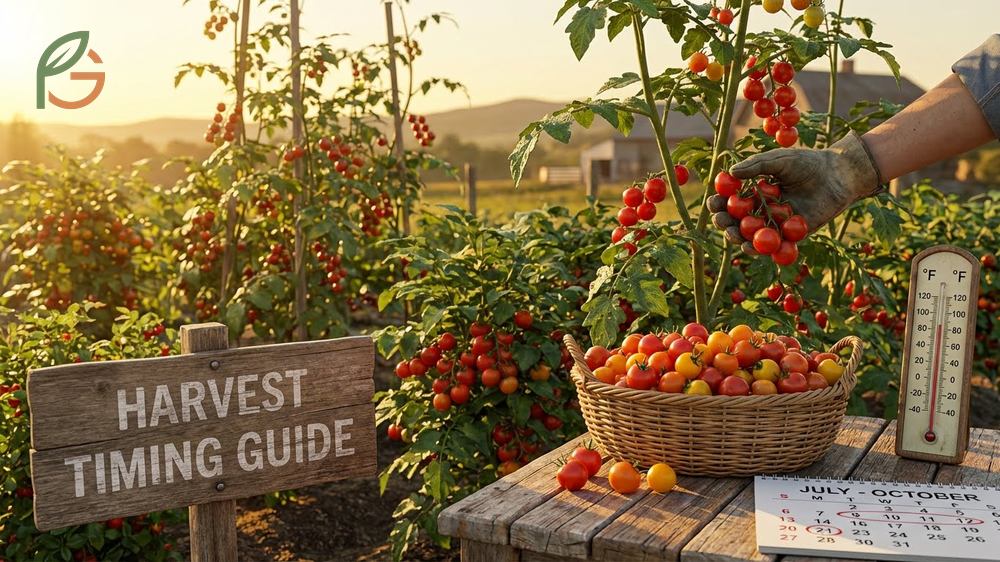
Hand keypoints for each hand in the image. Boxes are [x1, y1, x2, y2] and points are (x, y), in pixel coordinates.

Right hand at [709, 131, 882, 252]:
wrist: (838, 175)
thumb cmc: (808, 163)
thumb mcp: (779, 160)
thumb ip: (756, 166)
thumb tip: (730, 173)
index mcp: (755, 193)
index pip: (730, 201)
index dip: (719, 203)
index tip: (714, 202)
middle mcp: (762, 210)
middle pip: (736, 221)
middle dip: (725, 223)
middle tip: (721, 221)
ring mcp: (776, 225)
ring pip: (750, 236)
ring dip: (738, 238)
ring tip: (734, 234)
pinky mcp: (791, 236)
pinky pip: (773, 247)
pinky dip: (760, 249)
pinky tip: (750, 247)